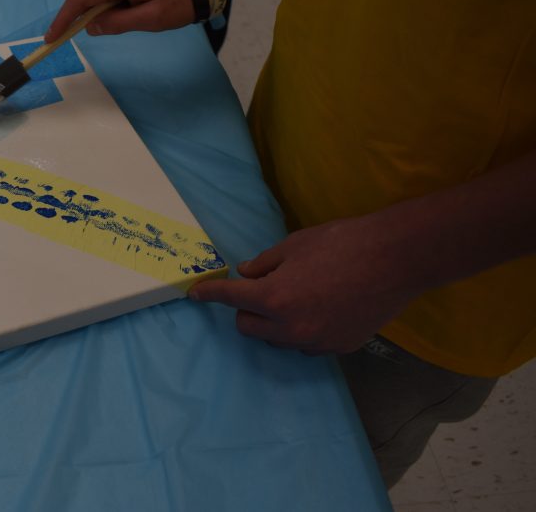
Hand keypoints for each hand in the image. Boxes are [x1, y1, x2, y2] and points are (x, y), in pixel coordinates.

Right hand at [45, 0, 193, 41]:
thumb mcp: (151, 19)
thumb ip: (118, 23)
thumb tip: (90, 27)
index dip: (63, 18)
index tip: (52, 37)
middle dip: (76, 16)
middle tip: (77, 37)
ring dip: (93, 10)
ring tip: (115, 23)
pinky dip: (102, 3)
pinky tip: (117, 13)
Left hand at [189, 215, 424, 354]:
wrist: (395, 259)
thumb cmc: (341, 243)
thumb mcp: (293, 245)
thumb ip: (264, 264)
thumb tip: (246, 274)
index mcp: (274, 298)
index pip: (230, 299)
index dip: (209, 294)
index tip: (196, 294)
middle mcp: (290, 328)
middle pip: (248, 327)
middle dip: (246, 309)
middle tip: (261, 289)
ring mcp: (315, 342)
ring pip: (277, 340)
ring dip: (274, 323)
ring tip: (296, 297)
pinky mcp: (338, 347)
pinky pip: (306, 344)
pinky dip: (302, 330)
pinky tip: (319, 309)